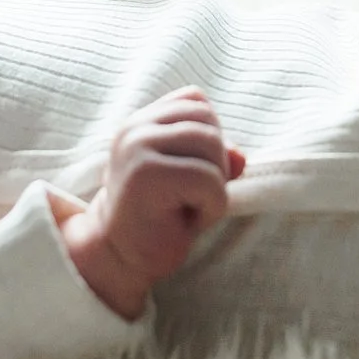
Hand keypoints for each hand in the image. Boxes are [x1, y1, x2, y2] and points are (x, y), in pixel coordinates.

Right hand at [59, 88, 242, 319]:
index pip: (196, 100)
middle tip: (192, 197)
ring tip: (189, 208)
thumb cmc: (159, 217)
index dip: (210, 136)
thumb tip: (240, 157)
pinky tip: (187, 222)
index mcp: (141, 122)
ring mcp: (137, 148)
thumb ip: (215, 157)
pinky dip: (212, 207)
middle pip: (208, 122)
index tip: (191, 172)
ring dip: (215, 187)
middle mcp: (135, 129)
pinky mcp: (146, 175)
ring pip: (211, 147)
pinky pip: (209, 180)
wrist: (118, 258)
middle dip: (216, 163)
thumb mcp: (191, 179)